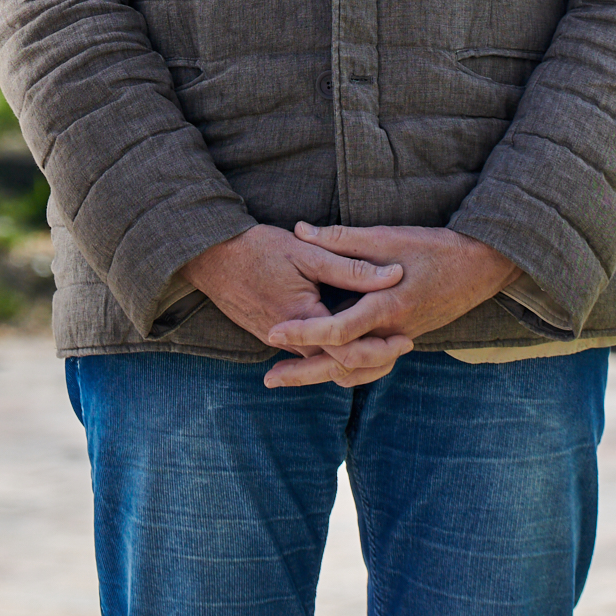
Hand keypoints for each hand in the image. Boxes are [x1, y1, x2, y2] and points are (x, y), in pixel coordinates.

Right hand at [176, 226, 408, 388]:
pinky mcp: (271, 336)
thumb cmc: (258, 249)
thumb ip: (351, 268)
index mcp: (303, 320)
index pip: (348, 351)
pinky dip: (330, 352)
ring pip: (322, 363)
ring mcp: (277, 341)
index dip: (380, 349)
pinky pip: (307, 353)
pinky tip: (348, 340)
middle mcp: (289, 340)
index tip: (405, 339)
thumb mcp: (308, 253)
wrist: (209, 255)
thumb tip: (395, 274)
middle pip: (338, 366)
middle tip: (402, 348)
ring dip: (352, 359)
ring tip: (383, 347)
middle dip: (372, 361)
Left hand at [262, 224, 522, 387]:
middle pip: (343, 364)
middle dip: (303, 373)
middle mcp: (392, 331)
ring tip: (288, 375)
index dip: (304, 333)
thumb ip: (343, 238)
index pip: (338, 329)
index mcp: (386, 306)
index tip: (273, 333)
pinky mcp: (403, 338)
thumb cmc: (435, 248)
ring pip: (357, 371)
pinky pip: (371, 365)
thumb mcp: (388, 236)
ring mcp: (399, 339)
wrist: (482, 267)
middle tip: (268, 378)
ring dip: (322, 374)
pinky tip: (326, 365)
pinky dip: (346, 369)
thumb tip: (300, 230)